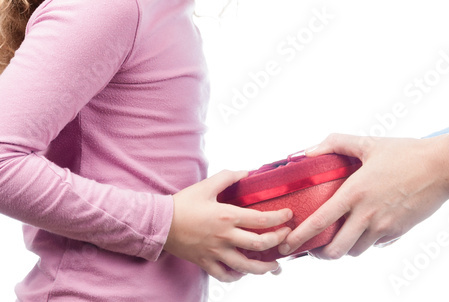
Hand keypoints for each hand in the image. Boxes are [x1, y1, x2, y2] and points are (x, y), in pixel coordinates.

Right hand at [165, 169, 293, 281]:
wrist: (159, 223)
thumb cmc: (183, 203)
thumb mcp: (207, 185)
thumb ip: (229, 177)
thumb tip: (246, 172)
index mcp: (227, 216)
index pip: (261, 219)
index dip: (279, 218)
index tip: (288, 215)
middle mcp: (224, 236)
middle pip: (259, 244)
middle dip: (278, 241)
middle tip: (286, 237)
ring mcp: (216, 252)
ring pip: (246, 266)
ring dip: (264, 267)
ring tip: (274, 265)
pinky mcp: (206, 263)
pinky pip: (225, 275)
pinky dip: (237, 276)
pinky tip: (244, 272)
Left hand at [279, 134, 448, 259]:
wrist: (441, 167)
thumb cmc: (405, 152)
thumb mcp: (368, 143)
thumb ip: (335, 143)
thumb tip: (308, 150)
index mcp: (355, 192)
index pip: (319, 222)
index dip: (300, 237)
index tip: (287, 244)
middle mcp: (367, 214)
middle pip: (336, 250)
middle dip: (321, 253)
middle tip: (314, 247)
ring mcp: (384, 226)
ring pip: (356, 251)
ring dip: (344, 248)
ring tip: (339, 238)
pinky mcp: (398, 232)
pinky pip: (377, 245)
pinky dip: (367, 241)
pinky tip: (366, 229)